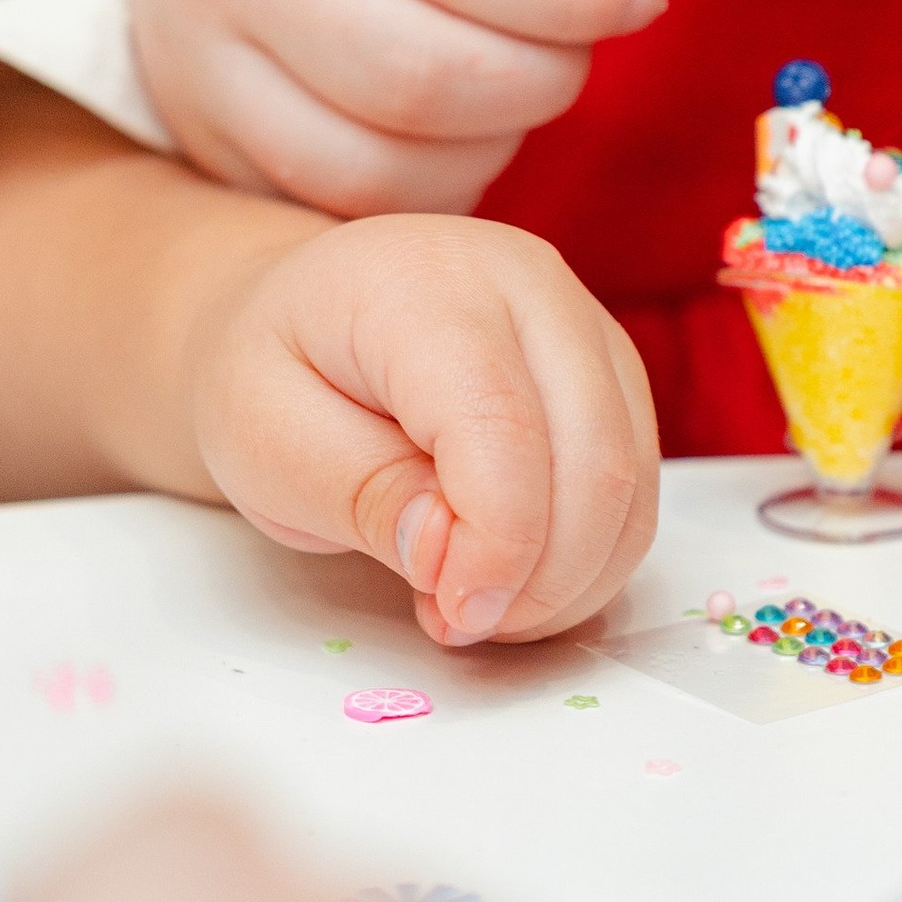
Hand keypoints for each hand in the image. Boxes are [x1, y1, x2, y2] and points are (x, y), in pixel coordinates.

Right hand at [92, 0, 665, 213]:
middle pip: (413, 72)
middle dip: (541, 78)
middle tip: (580, 47)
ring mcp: (196, 58)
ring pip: (374, 161)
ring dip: (491, 145)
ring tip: (518, 84)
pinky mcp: (200, 135)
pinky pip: (335, 201)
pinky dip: (428, 187)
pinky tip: (458, 130)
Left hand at [188, 207, 656, 643]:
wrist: (293, 317)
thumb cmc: (272, 369)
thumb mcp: (265, 437)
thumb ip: (357, 493)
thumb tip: (450, 555)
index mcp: (424, 282)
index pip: (502, 429)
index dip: (494, 548)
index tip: (448, 612)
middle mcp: (524, 282)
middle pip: (594, 461)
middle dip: (539, 579)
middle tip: (456, 619)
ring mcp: (580, 320)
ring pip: (631, 483)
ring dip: (568, 578)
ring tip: (471, 598)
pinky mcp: (607, 370)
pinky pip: (636, 485)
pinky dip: (587, 556)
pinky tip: (510, 573)